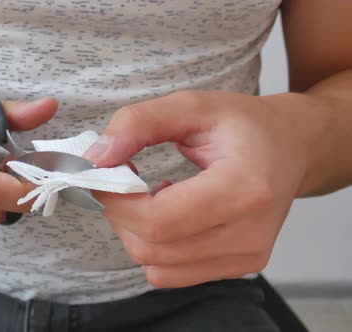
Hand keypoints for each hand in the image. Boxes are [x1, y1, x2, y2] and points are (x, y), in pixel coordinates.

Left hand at [83, 90, 327, 287]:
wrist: (292, 147)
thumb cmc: (243, 124)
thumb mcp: (191, 105)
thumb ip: (138, 124)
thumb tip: (95, 159)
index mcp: (244, 188)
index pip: (158, 221)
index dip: (116, 201)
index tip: (105, 173)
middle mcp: (249, 233)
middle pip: (151, 249)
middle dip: (120, 214)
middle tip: (123, 179)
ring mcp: (247, 256)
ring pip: (156, 266)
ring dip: (135, 232)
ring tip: (150, 195)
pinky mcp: (240, 267)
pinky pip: (172, 273)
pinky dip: (155, 247)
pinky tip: (169, 214)